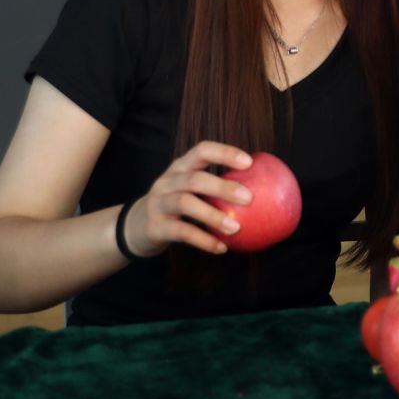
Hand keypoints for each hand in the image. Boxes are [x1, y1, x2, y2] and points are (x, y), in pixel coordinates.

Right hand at [123, 142, 254, 257]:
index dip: (225, 153)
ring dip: (213, 216)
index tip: (249, 162)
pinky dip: (203, 240)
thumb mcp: (190, 190)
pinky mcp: (155, 226)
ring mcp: (158, 203)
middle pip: (194, 179)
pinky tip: (222, 248)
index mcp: (180, 167)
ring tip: (236, 228)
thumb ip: (215, 187)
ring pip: (185, 203)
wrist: (136, 228)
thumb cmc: (176, 206)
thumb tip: (263, 191)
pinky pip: (181, 232)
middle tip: (249, 198)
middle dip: (222, 187)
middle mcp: (167, 181)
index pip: (202, 150)